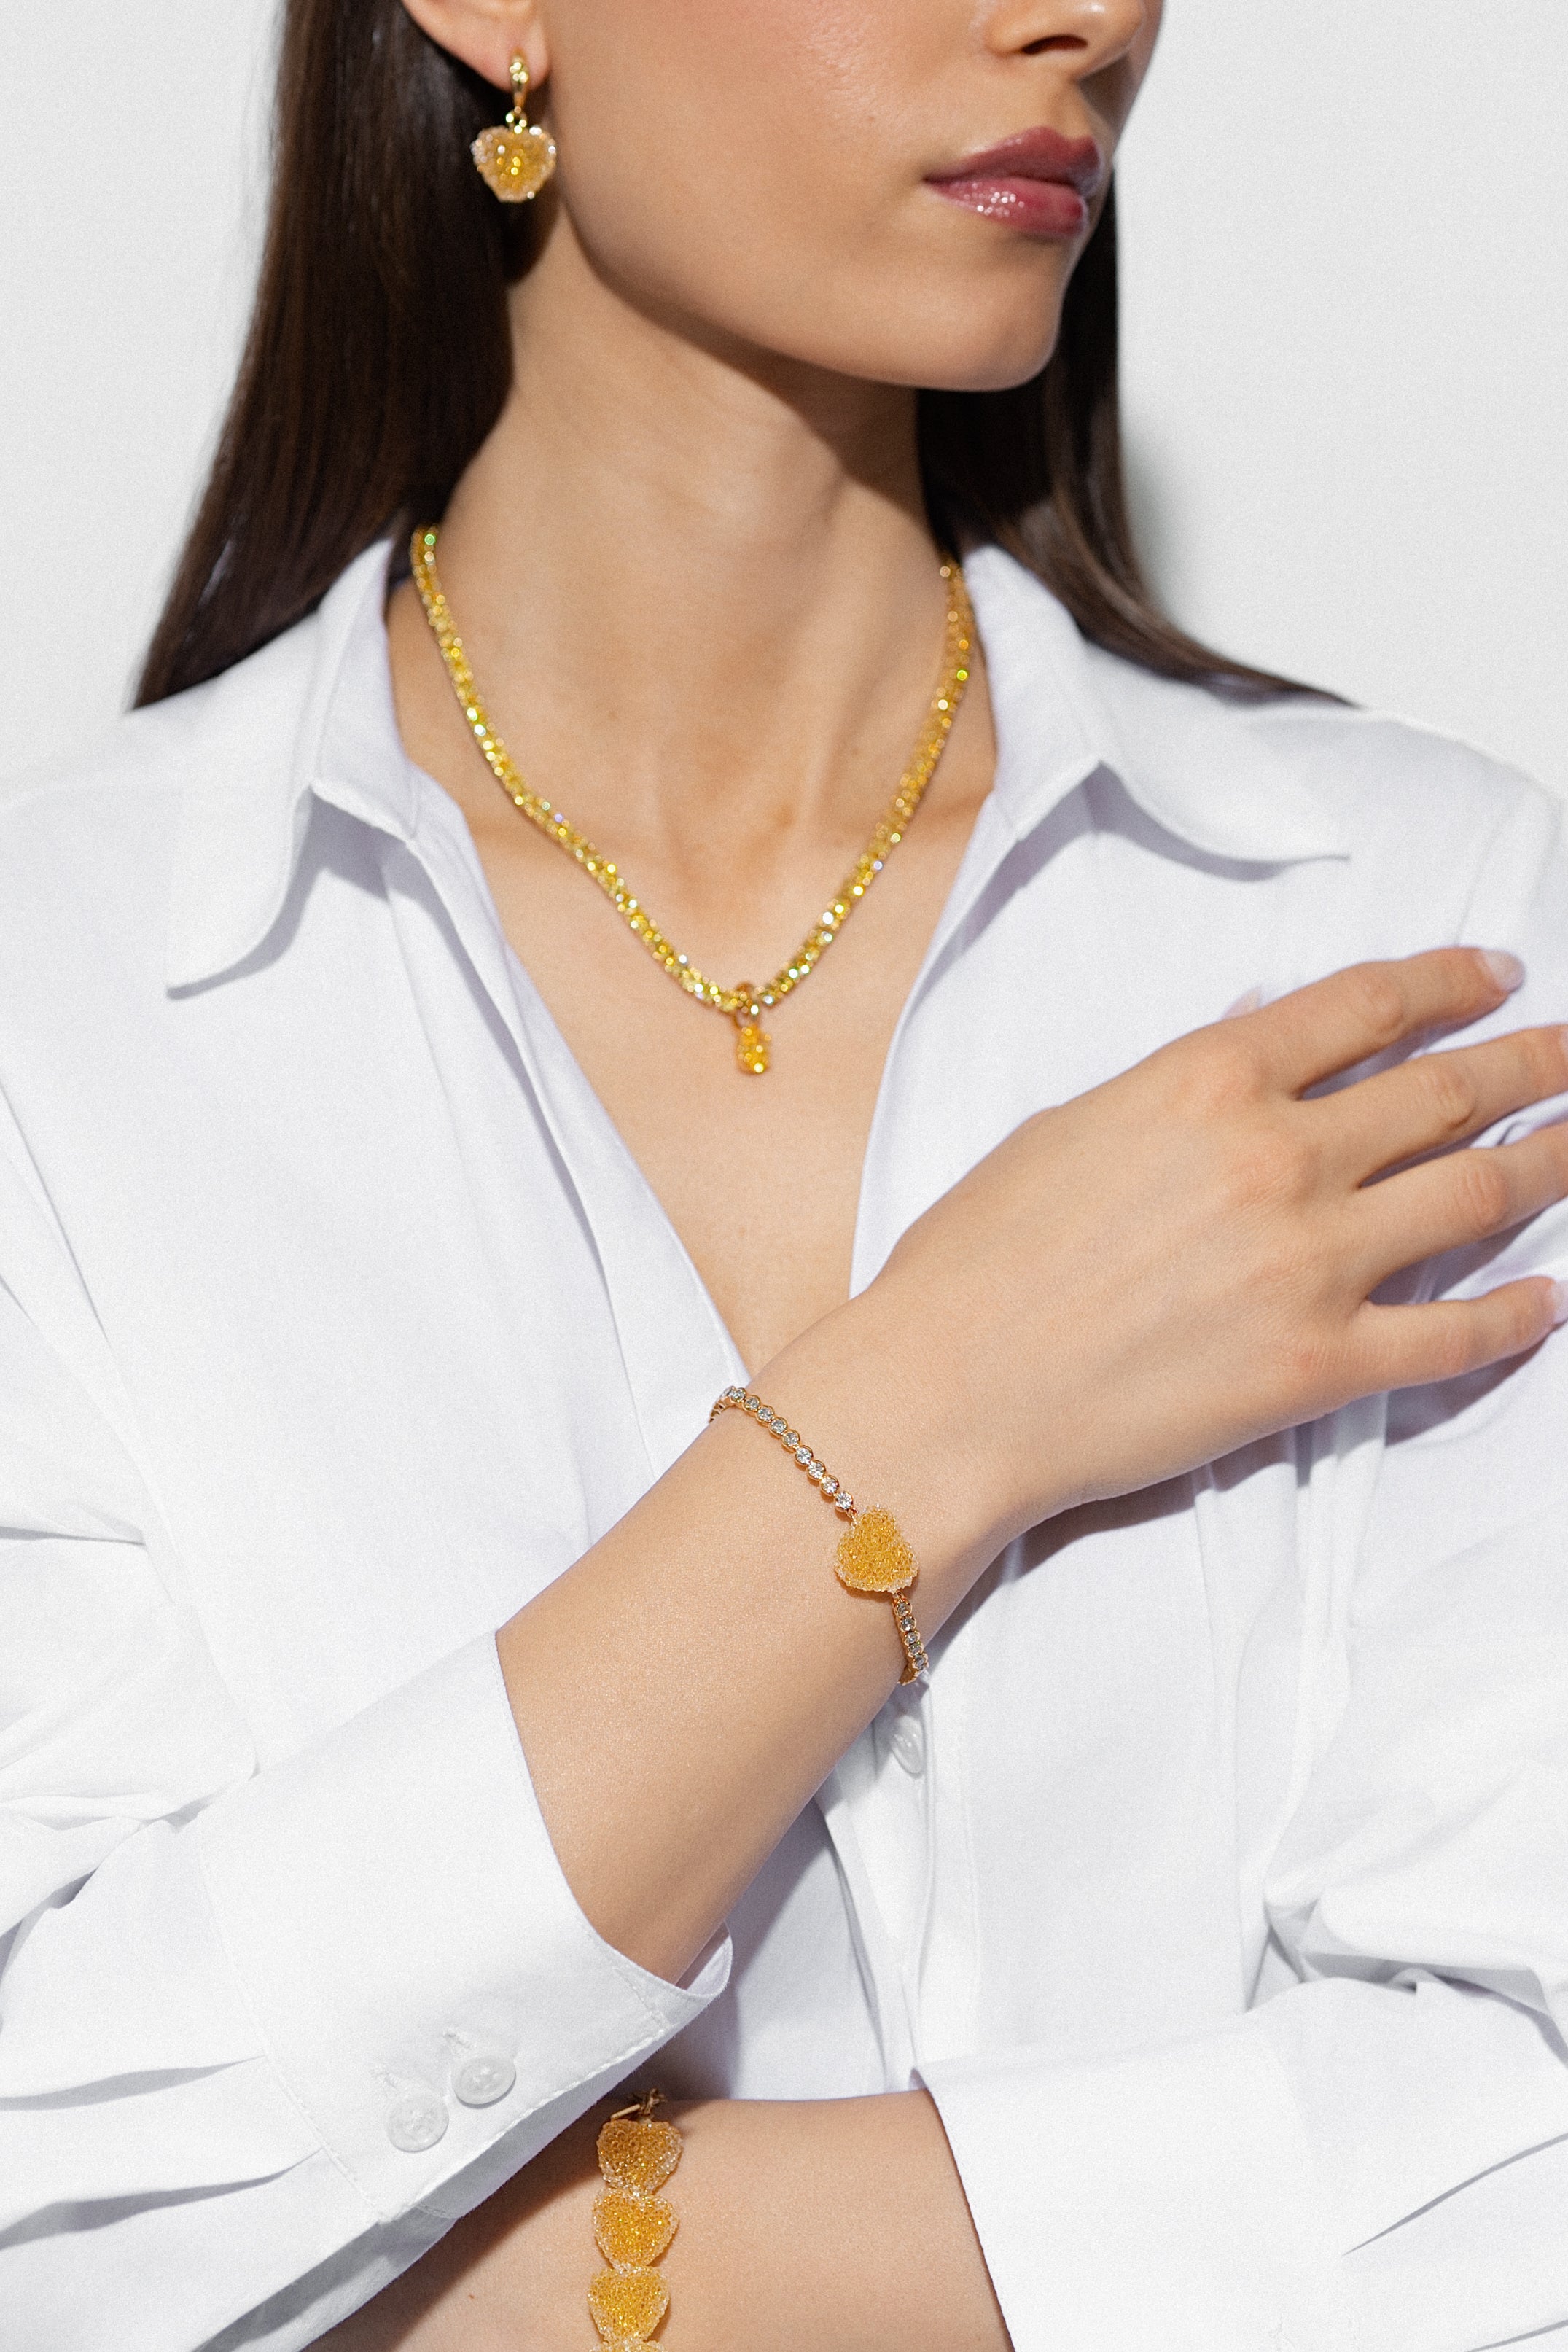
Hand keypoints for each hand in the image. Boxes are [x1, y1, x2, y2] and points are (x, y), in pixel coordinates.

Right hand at [809, 948, 1567, 1558]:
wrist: (949, 1390)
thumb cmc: (978, 1258)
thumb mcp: (1070, 1124)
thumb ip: (1184, 1078)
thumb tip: (1261, 1027)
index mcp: (1210, 1081)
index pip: (1371, 1005)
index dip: (1454, 982)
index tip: (1499, 976)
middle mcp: (1280, 1157)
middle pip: (1450, 1090)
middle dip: (1535, 1061)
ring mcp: (1311, 1263)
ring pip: (1479, 1194)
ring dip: (1554, 1162)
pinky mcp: (1320, 1367)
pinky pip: (1457, 1335)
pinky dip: (1520, 1315)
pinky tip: (1552, 1299)